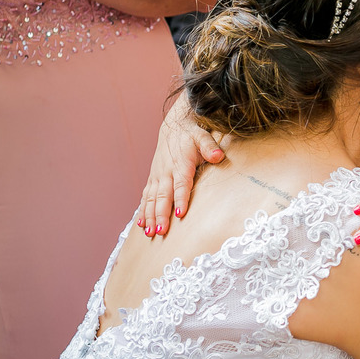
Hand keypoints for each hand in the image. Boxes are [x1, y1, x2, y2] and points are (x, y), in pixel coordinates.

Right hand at [137, 107, 225, 236]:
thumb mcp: (203, 136)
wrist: (175, 125)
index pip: (181, 185)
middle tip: (161, 231)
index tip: (179, 214)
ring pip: (152, 199)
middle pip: (163, 197)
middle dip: (161, 215)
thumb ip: (209, 147)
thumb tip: (218, 155)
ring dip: (150, 216)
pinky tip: (141, 224)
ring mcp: (157, 176)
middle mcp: (166, 172)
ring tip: (150, 233)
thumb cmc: (191, 134)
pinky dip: (143, 210)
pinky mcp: (153, 178)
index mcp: (180, 164)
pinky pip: (146, 196)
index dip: (180, 199)